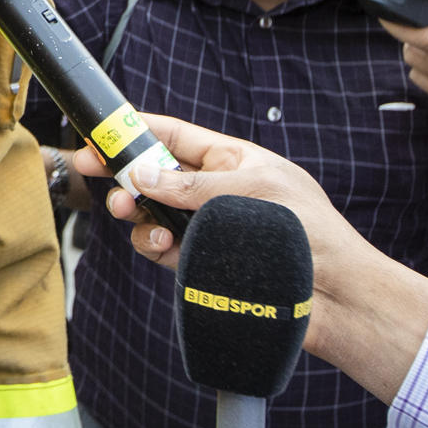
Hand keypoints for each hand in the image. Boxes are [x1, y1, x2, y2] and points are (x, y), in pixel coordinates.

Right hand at [69, 113, 381, 361]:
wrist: (335, 298)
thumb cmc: (313, 233)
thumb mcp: (253, 191)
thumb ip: (193, 184)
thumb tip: (143, 174)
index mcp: (232, 161)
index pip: (175, 136)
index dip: (136, 129)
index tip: (101, 130)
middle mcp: (214, 192)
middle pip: (153, 174)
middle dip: (123, 171)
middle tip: (92, 170)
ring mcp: (205, 229)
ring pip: (151, 213)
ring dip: (133, 210)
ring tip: (127, 212)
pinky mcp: (200, 262)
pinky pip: (161, 248)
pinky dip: (152, 245)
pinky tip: (161, 246)